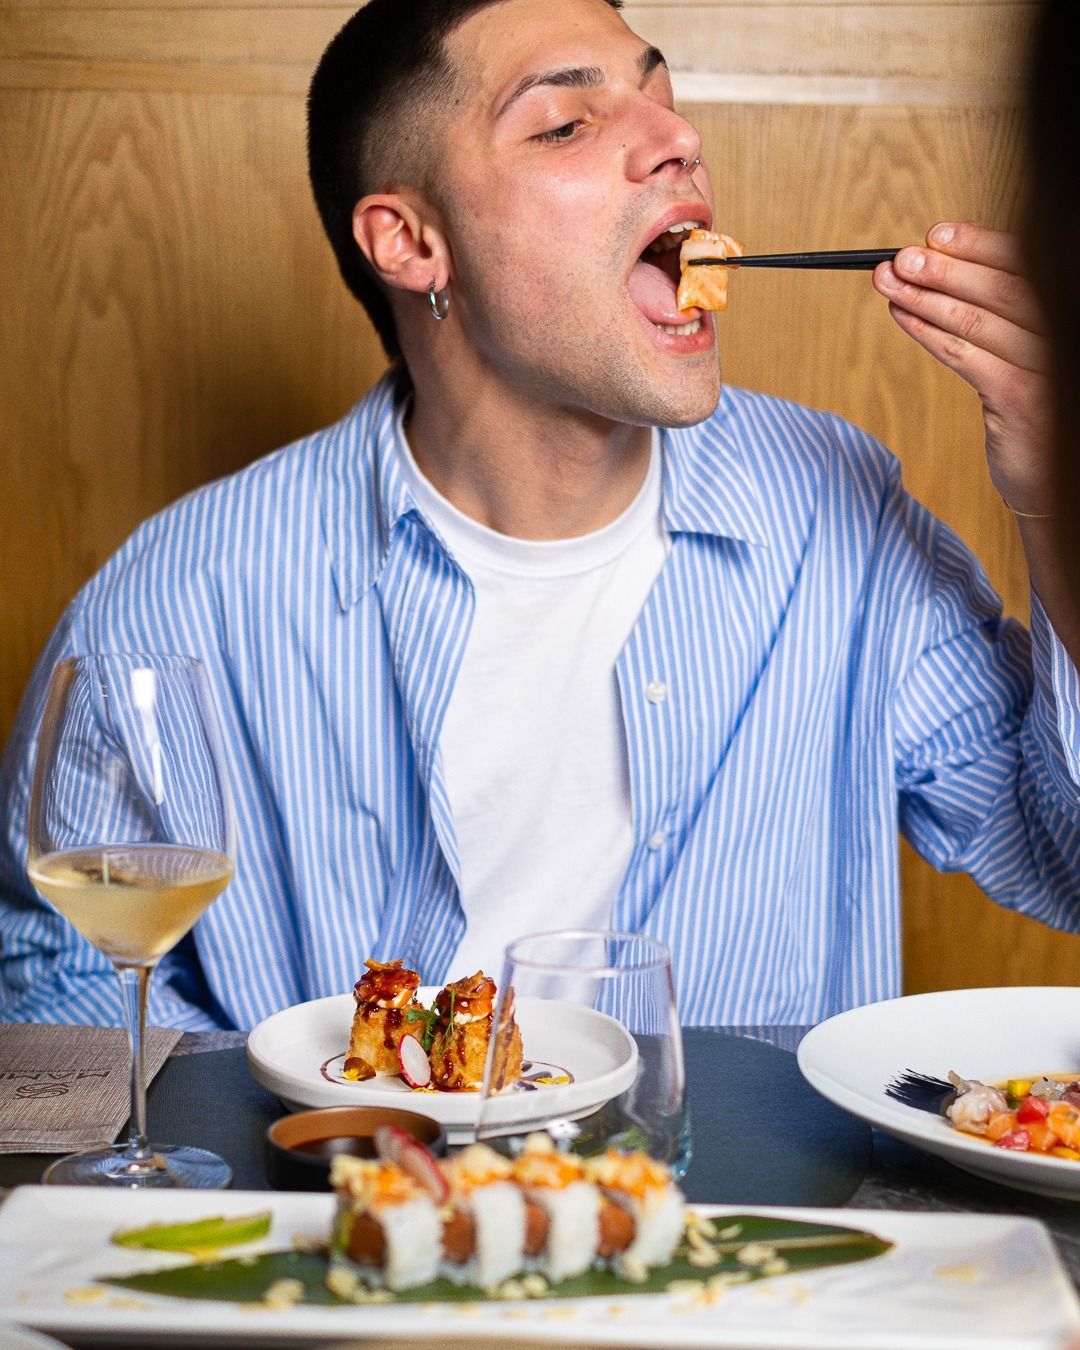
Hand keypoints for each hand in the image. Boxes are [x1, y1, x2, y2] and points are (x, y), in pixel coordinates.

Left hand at [873, 222, 1053, 515]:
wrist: (1055, 476)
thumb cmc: (1037, 406)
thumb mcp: (1026, 350)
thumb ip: (998, 311)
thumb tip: (941, 267)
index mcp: (1064, 311)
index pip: (1024, 264)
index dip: (978, 245)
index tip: (937, 233)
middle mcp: (1064, 331)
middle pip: (1001, 287)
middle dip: (944, 268)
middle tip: (899, 259)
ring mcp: (1048, 363)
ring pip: (977, 320)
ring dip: (926, 299)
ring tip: (890, 285)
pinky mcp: (1022, 396)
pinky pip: (966, 357)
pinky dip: (929, 334)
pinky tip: (903, 318)